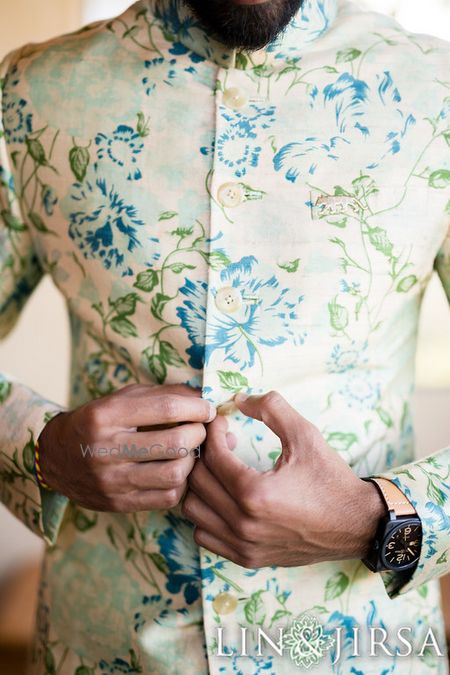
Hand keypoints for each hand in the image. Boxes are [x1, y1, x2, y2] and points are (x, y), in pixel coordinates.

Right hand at [38, 383, 215, 511]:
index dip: (196, 408)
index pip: (166, 409)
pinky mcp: (118, 503)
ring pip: (174, 474)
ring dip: (193, 461)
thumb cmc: (99, 421)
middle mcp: (107, 449)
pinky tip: (177, 471)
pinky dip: (181, 483)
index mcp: (106, 416)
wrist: (56, 458)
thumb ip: (161, 394)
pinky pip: (167, 498)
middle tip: (200, 430)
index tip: (208, 409)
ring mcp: (112, 480)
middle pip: (175, 443)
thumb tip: (203, 398)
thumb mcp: (121, 398)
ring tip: (190, 452)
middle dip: (198, 434)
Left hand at [182, 391, 384, 567]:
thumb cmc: (330, 479)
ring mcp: (243, 545)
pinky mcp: (247, 558)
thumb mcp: (305, 434)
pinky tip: (225, 498)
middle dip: (205, 454)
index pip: (212, 456)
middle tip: (224, 442)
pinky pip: (204, 535)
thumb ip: (271, 408)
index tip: (223, 422)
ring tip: (223, 470)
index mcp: (255, 493)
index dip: (213, 432)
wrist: (356, 525)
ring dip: (202, 484)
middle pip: (197, 480)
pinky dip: (206, 514)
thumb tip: (237, 398)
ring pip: (193, 509)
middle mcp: (243, 523)